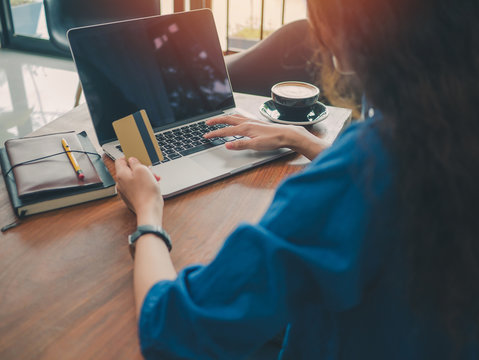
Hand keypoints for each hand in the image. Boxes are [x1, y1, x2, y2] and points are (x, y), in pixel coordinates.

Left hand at [115, 157, 163, 225]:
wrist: (149, 210)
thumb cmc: (146, 191)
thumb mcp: (142, 170)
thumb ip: (135, 162)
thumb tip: (132, 160)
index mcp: (121, 174)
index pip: (120, 160)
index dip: (130, 157)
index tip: (139, 158)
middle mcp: (120, 183)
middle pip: (128, 170)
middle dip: (140, 169)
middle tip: (150, 170)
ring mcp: (125, 192)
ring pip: (133, 179)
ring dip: (144, 177)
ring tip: (154, 179)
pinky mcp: (131, 199)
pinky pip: (136, 188)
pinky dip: (143, 186)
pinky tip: (152, 187)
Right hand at [204, 115, 327, 158]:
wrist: (287, 134)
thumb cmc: (273, 140)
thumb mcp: (255, 145)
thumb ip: (240, 145)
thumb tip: (226, 145)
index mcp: (245, 128)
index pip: (225, 131)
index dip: (214, 134)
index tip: (206, 136)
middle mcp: (247, 122)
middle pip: (227, 120)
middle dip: (216, 121)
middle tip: (207, 124)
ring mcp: (252, 121)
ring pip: (234, 117)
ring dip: (224, 118)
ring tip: (218, 120)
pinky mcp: (256, 123)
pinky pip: (241, 118)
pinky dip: (234, 117)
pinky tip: (236, 119)